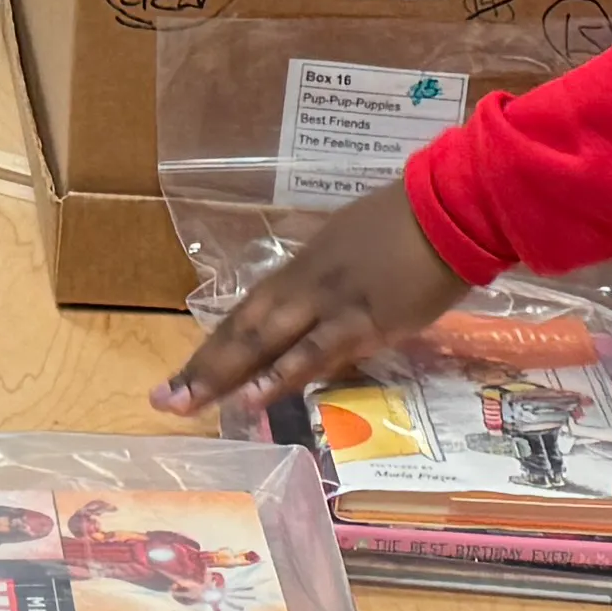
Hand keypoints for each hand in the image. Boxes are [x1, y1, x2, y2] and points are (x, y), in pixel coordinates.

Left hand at [152, 178, 473, 425]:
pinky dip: (281, 375)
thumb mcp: (354, 248)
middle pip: (243, 331)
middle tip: (162, 401)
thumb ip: (332, 280)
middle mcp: (303, 286)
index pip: (248, 314)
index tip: (185, 375)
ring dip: (223, 375)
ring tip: (185, 403)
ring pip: (264, 343)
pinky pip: (314, 352)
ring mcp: (328, 303)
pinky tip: (253, 397)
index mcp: (302, 269)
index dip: (216, 346)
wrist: (448, 207)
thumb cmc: (411, 224)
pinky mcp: (361, 321)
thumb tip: (318, 306)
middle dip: (202, 368)